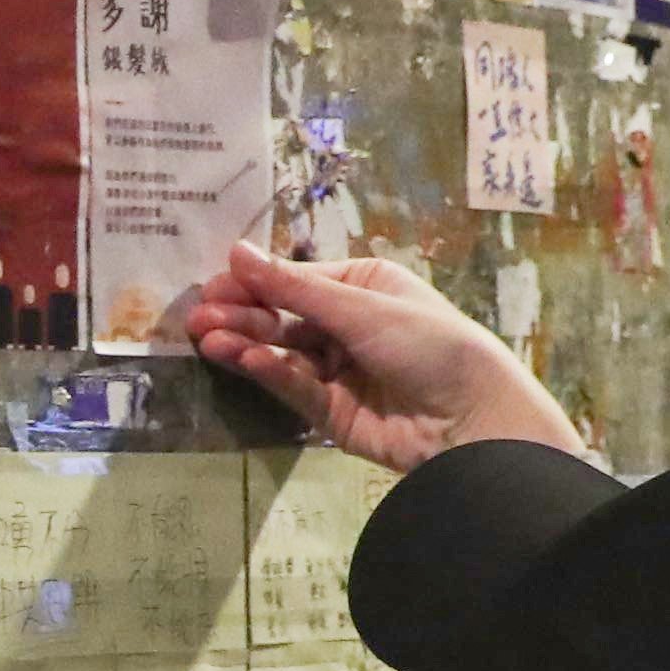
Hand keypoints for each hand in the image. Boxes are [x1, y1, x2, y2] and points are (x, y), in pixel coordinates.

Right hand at [183, 241, 583, 474]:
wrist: (471, 419)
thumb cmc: (428, 343)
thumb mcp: (359, 308)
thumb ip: (292, 286)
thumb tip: (235, 251)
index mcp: (363, 288)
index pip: (296, 282)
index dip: (254, 284)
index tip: (212, 287)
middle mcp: (349, 326)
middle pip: (283, 318)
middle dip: (241, 316)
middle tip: (197, 319)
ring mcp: (340, 371)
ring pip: (282, 354)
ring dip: (246, 345)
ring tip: (209, 340)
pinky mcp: (333, 413)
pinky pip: (294, 387)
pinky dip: (269, 372)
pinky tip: (245, 360)